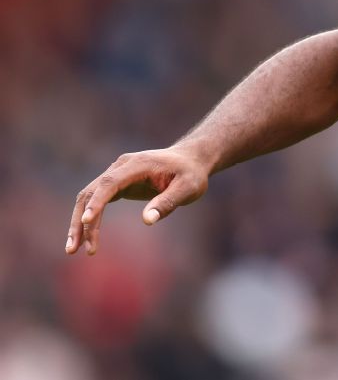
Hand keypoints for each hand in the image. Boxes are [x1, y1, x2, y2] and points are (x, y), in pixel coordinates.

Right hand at [66, 147, 209, 255]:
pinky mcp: (117, 184)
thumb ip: (168, 202)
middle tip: (75, 249)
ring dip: (79, 223)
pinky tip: (86, 239)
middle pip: (91, 192)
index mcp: (138, 164)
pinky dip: (89, 220)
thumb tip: (147, 221)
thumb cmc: (191, 174)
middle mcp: (121, 166)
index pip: (110, 183)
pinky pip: (96, 201)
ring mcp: (116, 174)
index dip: (96, 202)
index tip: (86, 221)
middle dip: (80, 221)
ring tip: (74, 250)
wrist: (190, 160)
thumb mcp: (188, 188)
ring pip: (88, 198)